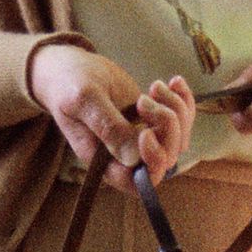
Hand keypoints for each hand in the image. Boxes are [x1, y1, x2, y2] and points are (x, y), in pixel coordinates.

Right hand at [28, 43, 194, 186]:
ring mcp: (142, 138)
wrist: (70, 70)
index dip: (152, 162)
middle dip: (166, 127)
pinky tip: (174, 81)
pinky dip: (184, 101)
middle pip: (165, 158)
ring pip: (178, 139)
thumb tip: (134, 158)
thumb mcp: (83, 101)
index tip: (145, 131)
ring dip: (177, 111)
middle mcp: (126, 155)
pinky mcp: (152, 120)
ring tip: (155, 86)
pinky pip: (182, 120)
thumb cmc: (68, 86)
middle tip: (145, 99)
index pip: (138, 181)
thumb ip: (107, 127)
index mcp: (104, 161)